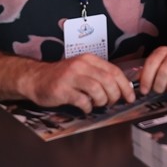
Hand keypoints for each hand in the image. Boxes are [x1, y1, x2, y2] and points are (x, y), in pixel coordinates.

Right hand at [18, 54, 134, 112]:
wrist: (36, 78)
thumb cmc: (63, 77)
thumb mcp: (82, 70)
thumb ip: (99, 75)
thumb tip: (121, 88)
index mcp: (89, 59)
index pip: (114, 71)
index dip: (125, 85)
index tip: (130, 97)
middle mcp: (81, 65)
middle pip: (108, 80)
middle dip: (115, 95)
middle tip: (112, 103)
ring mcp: (71, 77)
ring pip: (97, 90)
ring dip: (102, 101)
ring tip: (98, 104)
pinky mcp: (62, 89)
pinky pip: (82, 100)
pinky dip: (88, 107)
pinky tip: (86, 107)